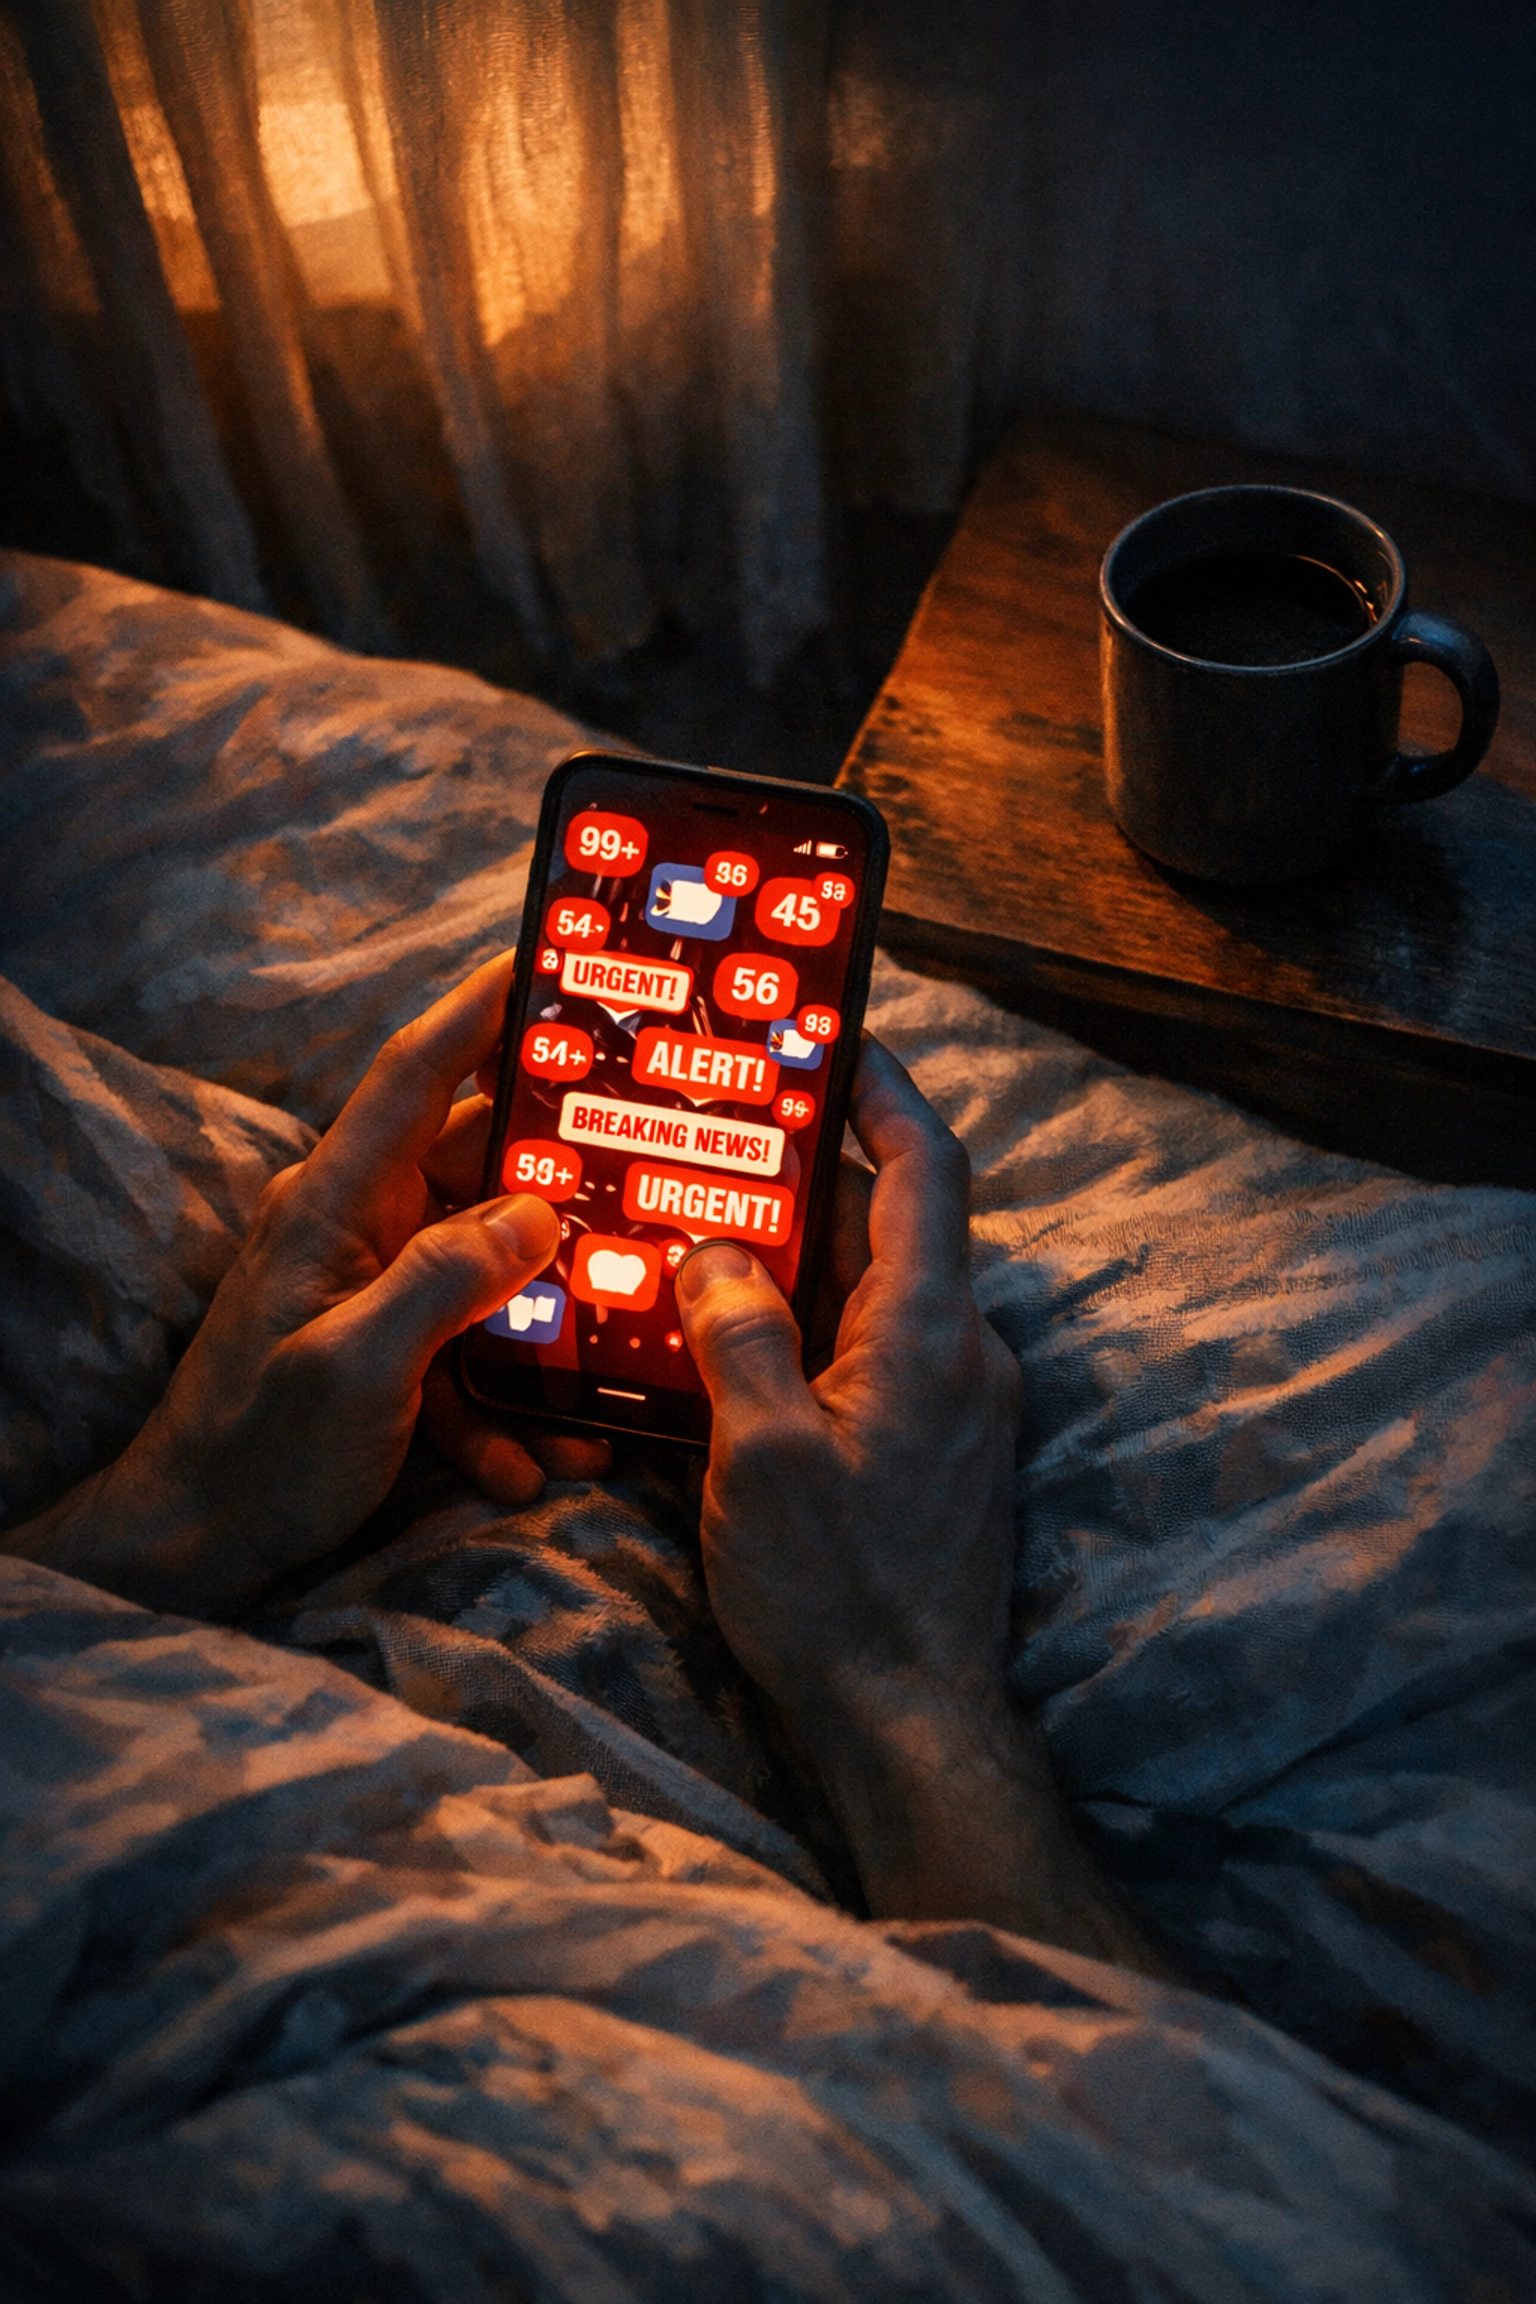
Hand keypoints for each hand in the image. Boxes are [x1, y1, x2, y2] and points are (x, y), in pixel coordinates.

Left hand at [6, 953, 607, 1618]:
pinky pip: (471, 1354)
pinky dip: (508, 1405)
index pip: (414, 1075)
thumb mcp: (357, 1367)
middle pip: (480, 1170)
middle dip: (565, 1180)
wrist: (193, 1549)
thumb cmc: (258, 1454)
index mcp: (336, 1202)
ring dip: (548, 1328)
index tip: (545, 960)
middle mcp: (357, 1228)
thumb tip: (539, 1212)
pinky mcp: (388, 1352)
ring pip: (491, 1274)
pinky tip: (535, 1462)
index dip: (478, 1009)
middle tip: (653, 1168)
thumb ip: (445, 1279)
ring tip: (610, 1370)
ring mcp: (372, 1290)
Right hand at [676, 1037, 1168, 1970]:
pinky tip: (739, 1348)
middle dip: (814, 1176)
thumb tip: (716, 1253)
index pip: (925, 1169)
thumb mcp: (762, 1455)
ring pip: (878, 1295)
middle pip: (894, 1225)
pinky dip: (816, 1329)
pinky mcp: (939, 1456)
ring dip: (805, 1261)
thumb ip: (740, 1335)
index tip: (837, 1040)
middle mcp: (962, 1355)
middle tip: (727, 1140)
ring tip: (708, 1238)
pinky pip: (877, 1357)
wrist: (910, 1723)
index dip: (886, 1092)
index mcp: (930, 1332)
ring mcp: (958, 1408)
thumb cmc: (838, 1594)